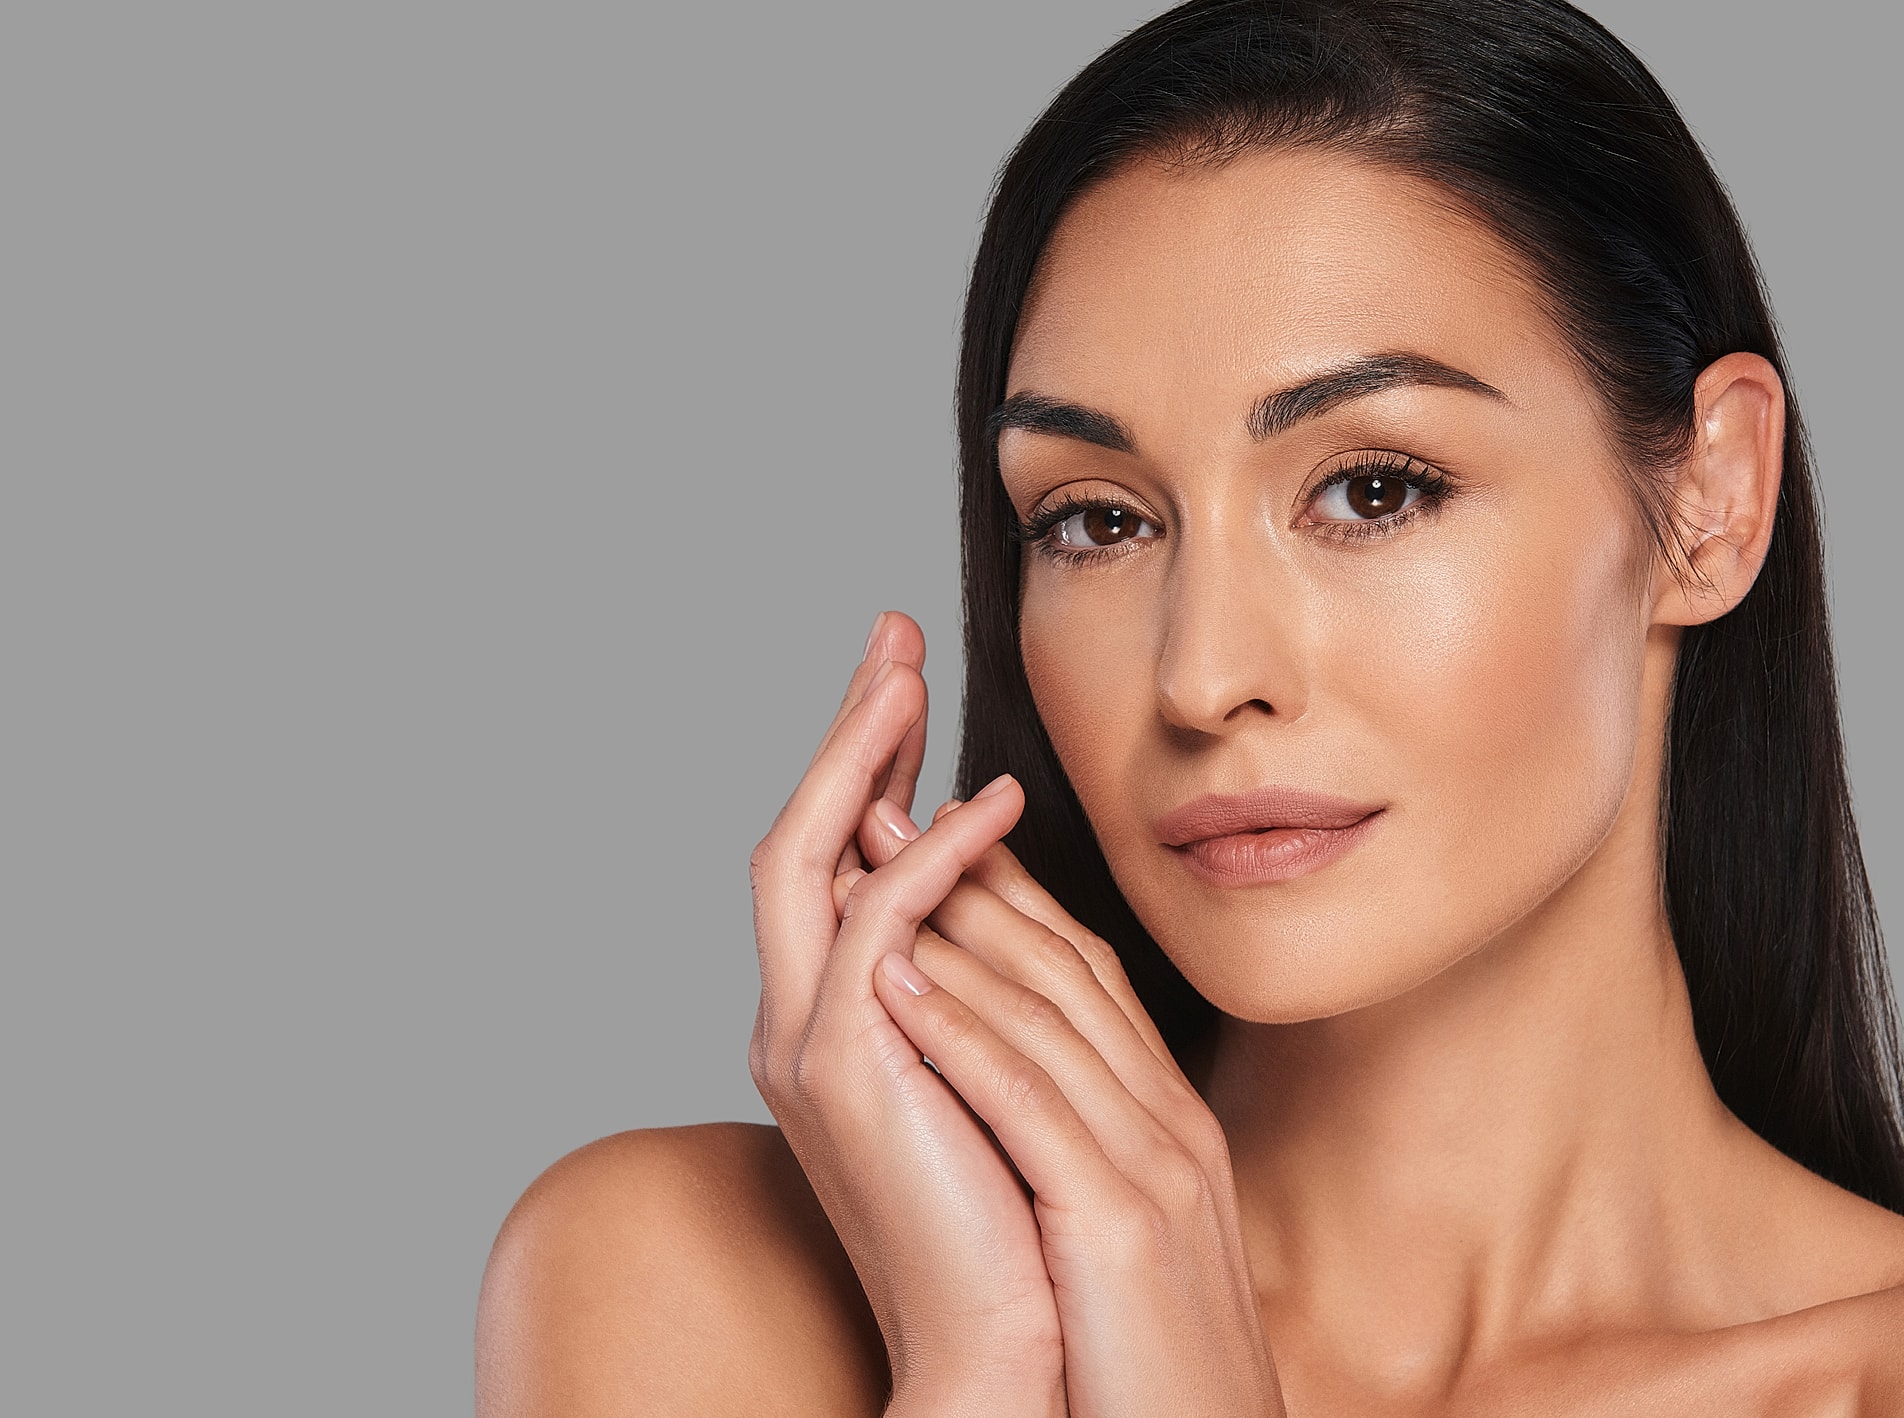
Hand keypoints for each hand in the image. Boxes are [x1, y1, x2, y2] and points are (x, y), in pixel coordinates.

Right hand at [747, 613, 1061, 1414]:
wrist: (1008, 1342)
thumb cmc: (1019, 1213)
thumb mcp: (995, 1066)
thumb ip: (979, 980)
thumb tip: (1002, 887)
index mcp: (837, 1022)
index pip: (835, 860)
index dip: (866, 765)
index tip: (910, 683)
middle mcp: (800, 1024)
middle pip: (798, 838)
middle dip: (844, 731)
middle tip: (893, 634)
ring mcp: (811, 1046)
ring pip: (803, 861)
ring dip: (858, 760)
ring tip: (912, 675)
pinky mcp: (848, 1070)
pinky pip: (872, 932)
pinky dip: (926, 860)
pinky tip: (989, 811)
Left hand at [860, 797, 1286, 1417]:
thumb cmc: (1148, 1371)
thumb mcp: (1124, 1243)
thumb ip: (1087, 1161)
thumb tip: (1018, 1113)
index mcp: (1169, 1126)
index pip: (1087, 978)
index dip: (1006, 891)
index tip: (933, 826)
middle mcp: (1170, 1124)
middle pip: (1067, 964)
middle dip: (971, 870)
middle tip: (887, 793)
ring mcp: (1152, 1167)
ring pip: (1048, 1013)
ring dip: (951, 921)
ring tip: (873, 851)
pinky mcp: (1121, 1223)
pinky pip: (1034, 1105)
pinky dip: (963, 1032)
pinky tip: (898, 980)